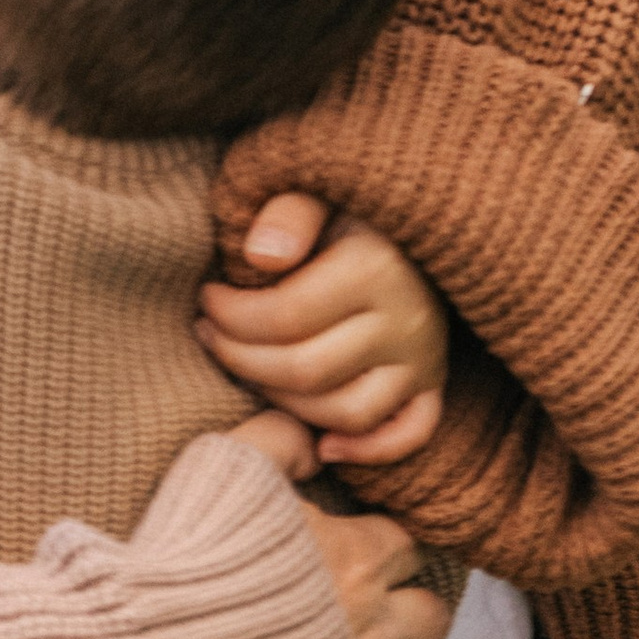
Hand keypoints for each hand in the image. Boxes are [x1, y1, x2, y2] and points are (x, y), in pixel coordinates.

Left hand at [198, 199, 446, 465]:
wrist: (412, 215)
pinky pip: (411, 433)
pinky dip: (369, 449)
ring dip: (285, 403)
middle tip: (209, 334)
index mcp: (375, 269)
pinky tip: (323, 446)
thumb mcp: (318, 189)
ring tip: (248, 369)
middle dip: (240, 358)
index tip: (206, 298)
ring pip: (347, 412)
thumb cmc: (348, 204)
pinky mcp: (432, 382)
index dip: (230, 315)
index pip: (285, 317)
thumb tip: (261, 257)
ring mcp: (423, 358)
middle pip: (306, 371)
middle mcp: (406, 321)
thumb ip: (290, 212)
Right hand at [232, 418, 449, 638]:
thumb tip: (311, 438)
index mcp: (358, 561)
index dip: (381, 543)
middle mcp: (373, 632)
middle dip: (404, 608)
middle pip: (430, 618)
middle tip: (361, 606)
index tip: (354, 546)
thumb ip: (277, 437)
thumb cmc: (189, 559)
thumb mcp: (225, 465)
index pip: (407, 546)